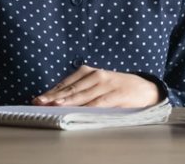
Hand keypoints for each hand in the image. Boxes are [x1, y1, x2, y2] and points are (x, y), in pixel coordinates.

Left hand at [32, 65, 159, 107]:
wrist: (146, 88)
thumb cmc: (118, 88)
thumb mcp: (100, 85)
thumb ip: (83, 90)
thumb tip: (58, 100)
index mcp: (91, 72)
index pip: (67, 82)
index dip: (52, 90)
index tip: (37, 98)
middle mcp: (97, 75)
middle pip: (72, 87)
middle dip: (54, 95)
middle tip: (39, 102)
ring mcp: (107, 84)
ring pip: (83, 94)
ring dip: (67, 100)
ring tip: (53, 104)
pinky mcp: (116, 94)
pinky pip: (99, 101)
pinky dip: (87, 106)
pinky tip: (77, 111)